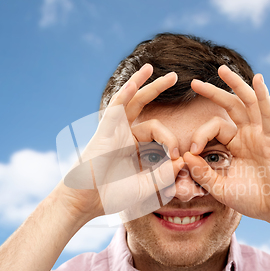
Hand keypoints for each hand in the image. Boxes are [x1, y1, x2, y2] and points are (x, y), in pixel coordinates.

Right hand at [58, 64, 184, 222]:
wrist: (88, 202)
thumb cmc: (113, 196)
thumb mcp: (146, 187)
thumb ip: (165, 176)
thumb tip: (181, 160)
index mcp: (135, 147)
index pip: (158, 132)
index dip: (171, 140)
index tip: (178, 157)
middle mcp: (125, 135)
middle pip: (144, 106)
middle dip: (158, 89)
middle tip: (175, 76)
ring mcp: (115, 131)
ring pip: (131, 101)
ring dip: (143, 83)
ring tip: (153, 68)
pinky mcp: (105, 131)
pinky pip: (115, 108)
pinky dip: (125, 94)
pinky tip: (135, 81)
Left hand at [185, 65, 269, 227]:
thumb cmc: (252, 200)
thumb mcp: (220, 188)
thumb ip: (203, 173)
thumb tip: (185, 156)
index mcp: (236, 146)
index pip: (214, 128)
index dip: (199, 135)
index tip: (189, 152)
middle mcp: (248, 136)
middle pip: (230, 106)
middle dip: (213, 92)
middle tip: (193, 82)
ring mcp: (261, 134)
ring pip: (247, 102)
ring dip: (236, 84)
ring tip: (222, 69)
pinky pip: (268, 113)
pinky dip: (263, 96)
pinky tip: (258, 79)